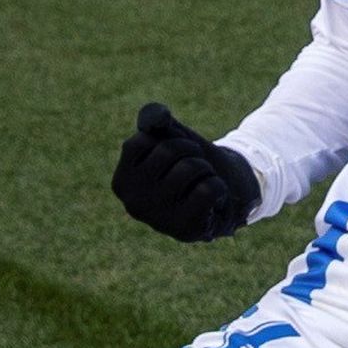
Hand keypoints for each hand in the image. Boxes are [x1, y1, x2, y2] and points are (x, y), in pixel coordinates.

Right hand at [112, 103, 259, 241]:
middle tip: (195, 168)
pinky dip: (218, 187)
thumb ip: (157, 121)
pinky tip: (212, 201)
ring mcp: (158, 220)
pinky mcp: (185, 230)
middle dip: (191, 151)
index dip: (170, 138)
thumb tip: (157, 117)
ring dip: (205, 168)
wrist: (225, 192)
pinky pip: (207, 190)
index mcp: (122, 181)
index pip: (144, 140)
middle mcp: (133, 203)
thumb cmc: (191, 163)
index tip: (177, 153)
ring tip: (201, 183)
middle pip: (168, 151)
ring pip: (190, 168)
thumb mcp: (172, 136)